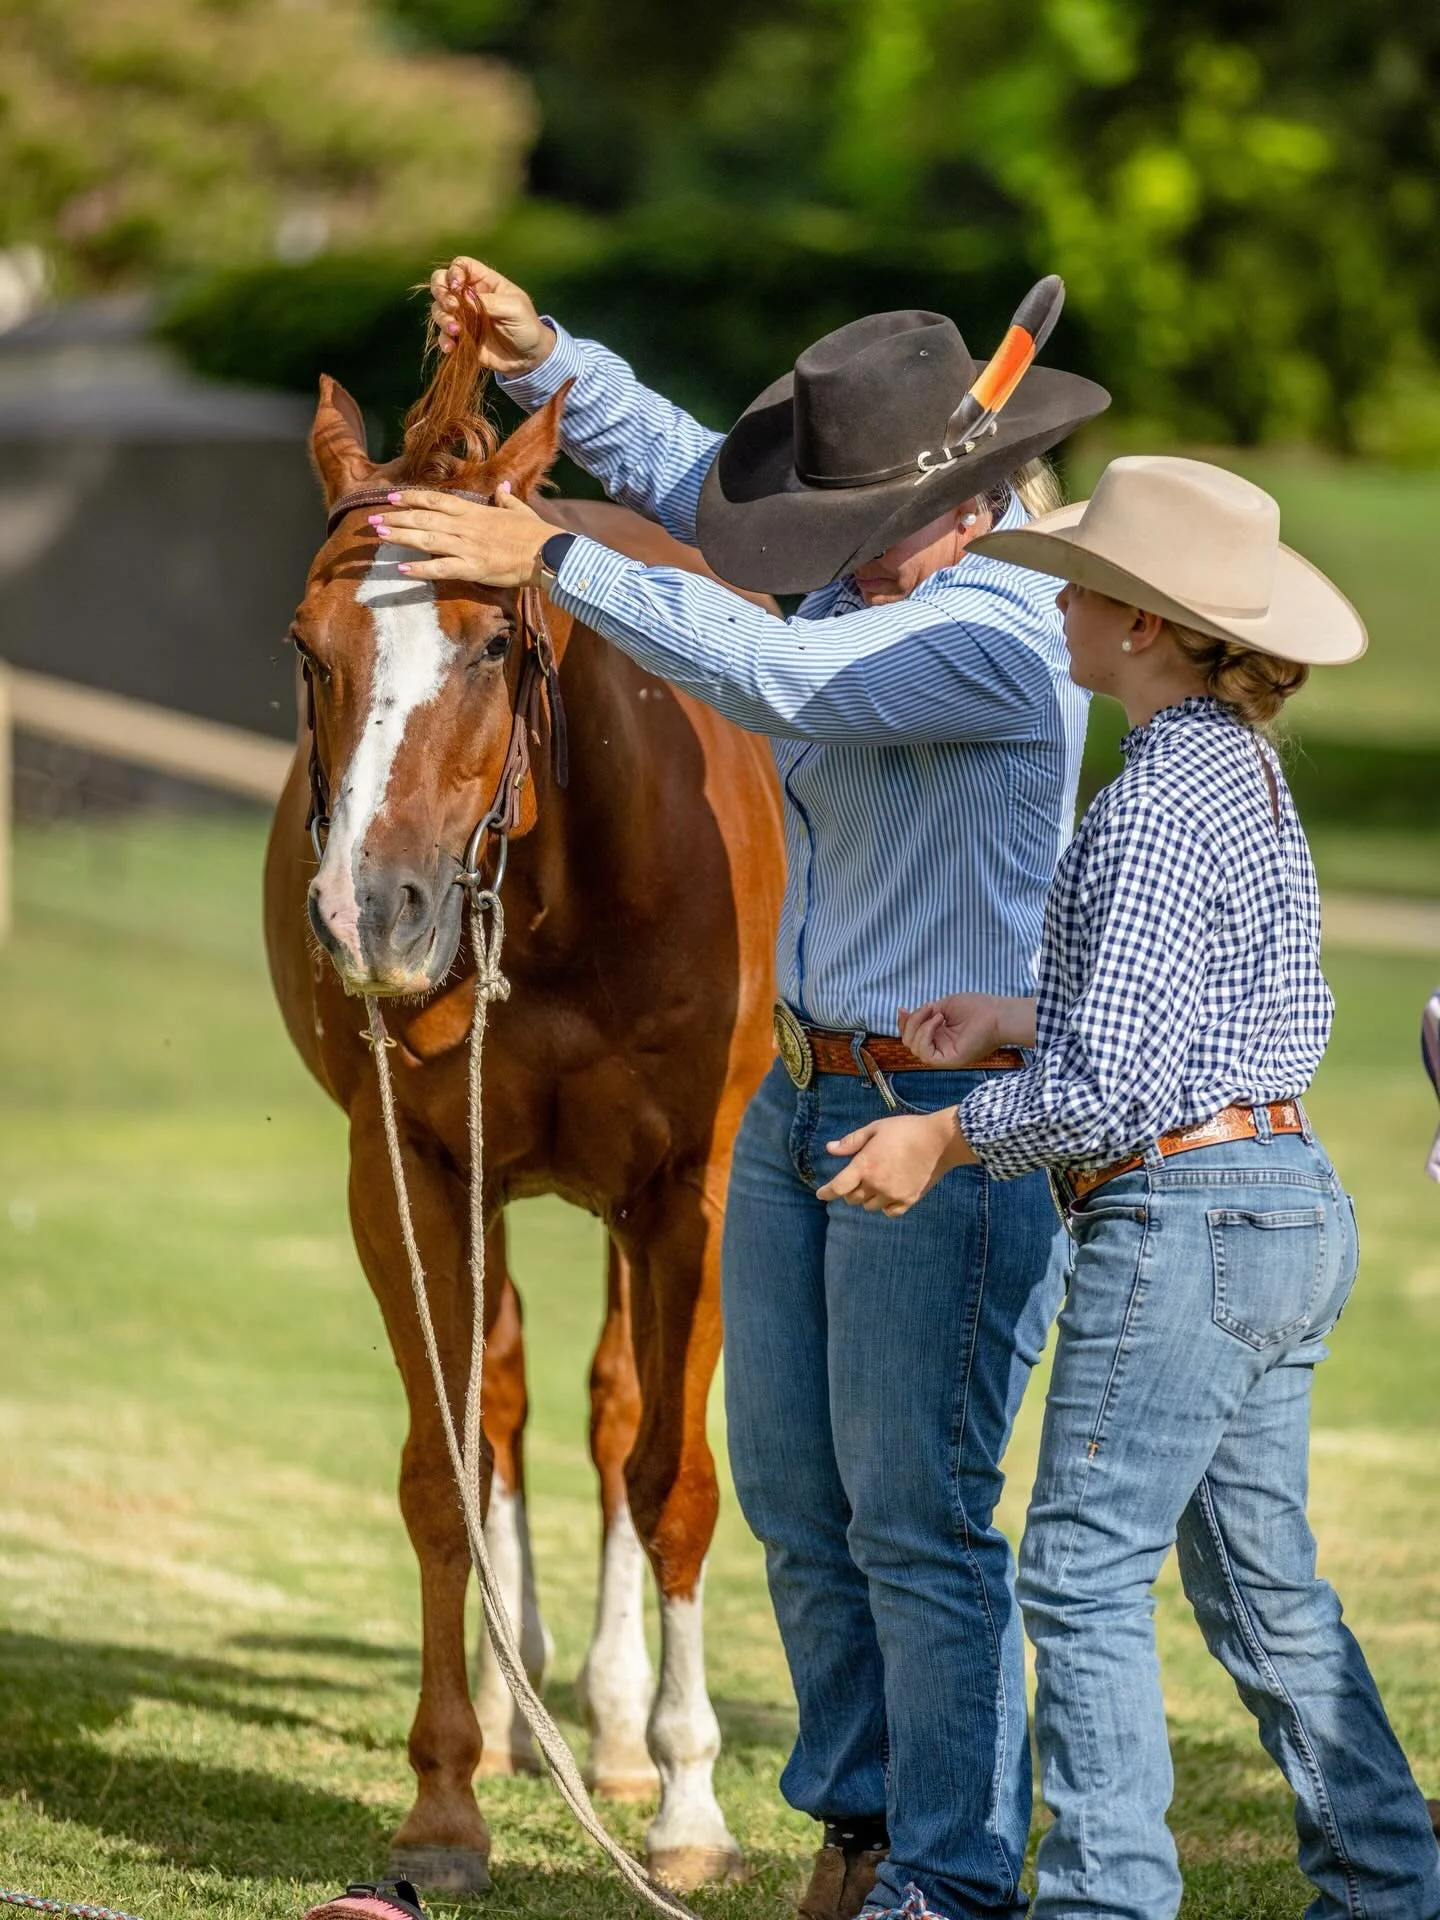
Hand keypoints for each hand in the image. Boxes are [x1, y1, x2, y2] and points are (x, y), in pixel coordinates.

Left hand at [371, 485, 548, 586]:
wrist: (547, 553)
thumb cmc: (536, 533)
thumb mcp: (520, 510)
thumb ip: (507, 499)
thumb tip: (504, 489)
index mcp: (475, 511)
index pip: (436, 500)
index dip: (411, 498)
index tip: (391, 498)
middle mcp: (465, 526)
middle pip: (423, 518)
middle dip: (396, 517)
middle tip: (372, 519)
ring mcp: (467, 547)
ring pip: (426, 539)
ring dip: (400, 536)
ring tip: (379, 534)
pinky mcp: (472, 568)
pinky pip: (440, 568)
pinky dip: (419, 569)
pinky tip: (401, 570)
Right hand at [429, 256, 552, 373]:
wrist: (530, 358)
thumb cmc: (527, 327)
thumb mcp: (515, 308)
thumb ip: (489, 301)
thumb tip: (464, 297)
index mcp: (485, 282)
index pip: (461, 266)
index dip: (454, 272)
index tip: (457, 286)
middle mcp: (470, 297)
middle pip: (442, 283)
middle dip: (441, 293)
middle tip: (452, 307)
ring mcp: (464, 317)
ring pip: (439, 309)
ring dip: (442, 318)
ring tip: (456, 331)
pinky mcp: (462, 338)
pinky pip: (444, 336)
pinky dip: (444, 340)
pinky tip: (451, 348)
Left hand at [816, 1107, 975, 1216]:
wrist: (939, 1141)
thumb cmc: (905, 1130)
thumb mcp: (875, 1129)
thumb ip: (851, 1142)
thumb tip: (829, 1149)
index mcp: (865, 1166)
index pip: (838, 1187)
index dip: (826, 1193)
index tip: (821, 1194)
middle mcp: (876, 1184)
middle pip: (852, 1199)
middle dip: (850, 1190)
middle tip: (858, 1178)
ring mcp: (893, 1194)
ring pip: (870, 1206)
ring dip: (867, 1198)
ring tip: (876, 1183)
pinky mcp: (908, 1200)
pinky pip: (889, 1212)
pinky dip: (885, 1206)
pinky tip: (889, 1194)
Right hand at [898, 993, 1036, 1064]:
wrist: (997, 1014)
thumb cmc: (977, 1008)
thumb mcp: (943, 1006)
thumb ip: (924, 1014)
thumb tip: (904, 1014)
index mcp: (939, 1036)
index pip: (912, 1036)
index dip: (904, 1024)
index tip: (903, 1009)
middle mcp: (940, 1048)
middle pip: (909, 1043)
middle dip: (911, 1022)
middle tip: (928, 1008)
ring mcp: (944, 1056)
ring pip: (914, 1048)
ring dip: (920, 1026)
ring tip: (937, 1013)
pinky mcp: (950, 1061)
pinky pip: (926, 1054)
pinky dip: (926, 1033)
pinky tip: (939, 1020)